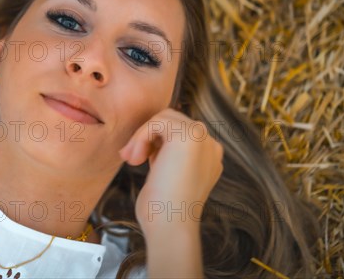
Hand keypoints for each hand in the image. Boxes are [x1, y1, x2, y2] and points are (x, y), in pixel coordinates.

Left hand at [118, 108, 223, 228]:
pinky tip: (137, 158)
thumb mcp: (166, 174)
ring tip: (133, 159)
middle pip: (172, 119)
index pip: (178, 131)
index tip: (140, 161)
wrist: (170, 226)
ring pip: (164, 117)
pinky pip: (157, 121)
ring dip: (142, 136)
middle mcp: (211, 145)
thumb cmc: (162, 209)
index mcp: (209, 155)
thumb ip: (165, 154)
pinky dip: (141, 136)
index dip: (155, 142)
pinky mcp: (189, 135)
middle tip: (132, 159)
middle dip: (147, 135)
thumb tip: (148, 137)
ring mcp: (203, 139)